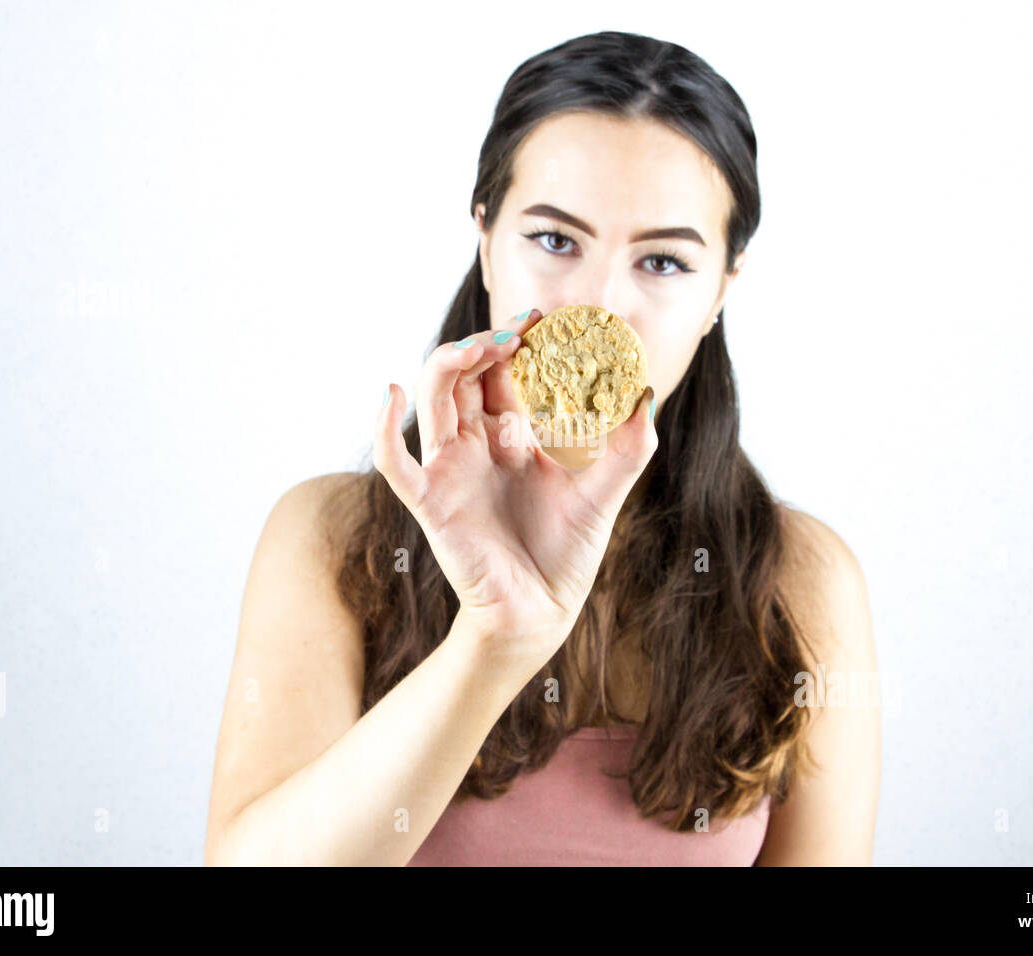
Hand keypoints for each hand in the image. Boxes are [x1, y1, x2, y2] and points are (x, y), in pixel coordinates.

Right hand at [373, 308, 657, 664]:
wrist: (541, 613)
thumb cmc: (565, 557)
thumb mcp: (604, 495)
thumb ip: (627, 449)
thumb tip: (648, 395)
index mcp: (511, 438)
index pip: (504, 373)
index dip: (517, 341)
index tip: (544, 316)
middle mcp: (475, 446)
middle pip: (465, 374)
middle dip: (487, 342)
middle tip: (521, 326)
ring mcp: (449, 470)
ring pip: (432, 399)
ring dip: (448, 363)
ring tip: (480, 345)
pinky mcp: (431, 503)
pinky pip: (396, 463)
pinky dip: (384, 428)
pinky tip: (391, 393)